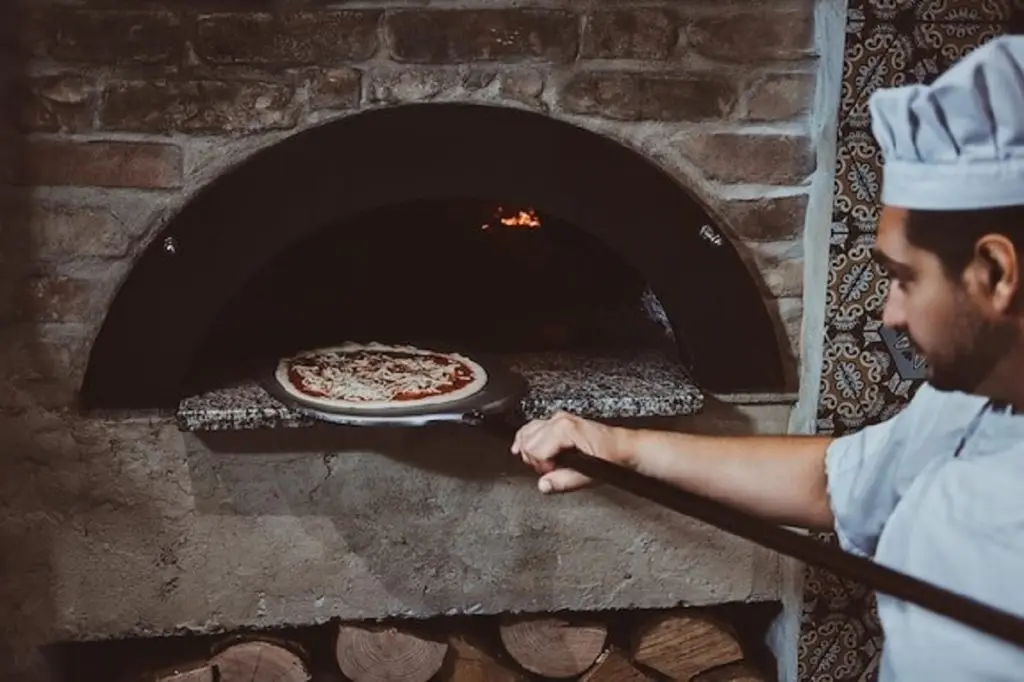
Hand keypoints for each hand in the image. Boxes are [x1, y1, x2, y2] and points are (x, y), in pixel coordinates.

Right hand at [510, 411, 627, 493]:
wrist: (621, 446)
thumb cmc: (611, 456)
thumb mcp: (590, 474)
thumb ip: (564, 481)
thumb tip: (544, 485)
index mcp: (565, 430)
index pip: (535, 449)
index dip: (541, 466)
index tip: (551, 472)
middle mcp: (560, 421)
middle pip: (529, 441)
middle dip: (535, 459)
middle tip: (550, 469)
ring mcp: (558, 419)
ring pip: (528, 432)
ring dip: (529, 450)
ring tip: (542, 463)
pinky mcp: (558, 421)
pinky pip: (533, 427)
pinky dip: (526, 438)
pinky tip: (521, 447)